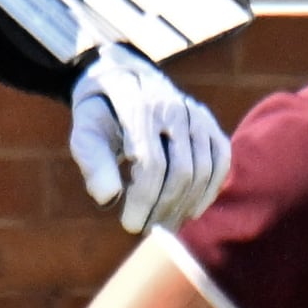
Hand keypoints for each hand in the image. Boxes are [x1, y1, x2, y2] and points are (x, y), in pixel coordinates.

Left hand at [68, 44, 229, 231]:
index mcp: (139, 108)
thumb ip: (93, 161)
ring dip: (186, 205)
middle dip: (165, 208)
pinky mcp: (209, 123)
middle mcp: (174, 108)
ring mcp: (197, 114)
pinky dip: (209, 190)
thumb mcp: (85, 132)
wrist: (125, 78)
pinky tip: (190, 210)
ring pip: (205, 170)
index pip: (152, 164)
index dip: (144, 201)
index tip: (129, 225)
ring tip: (165, 225)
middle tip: (147, 229)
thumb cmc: (101, 114)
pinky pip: (221, 160)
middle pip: (182, 171)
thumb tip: (107, 198)